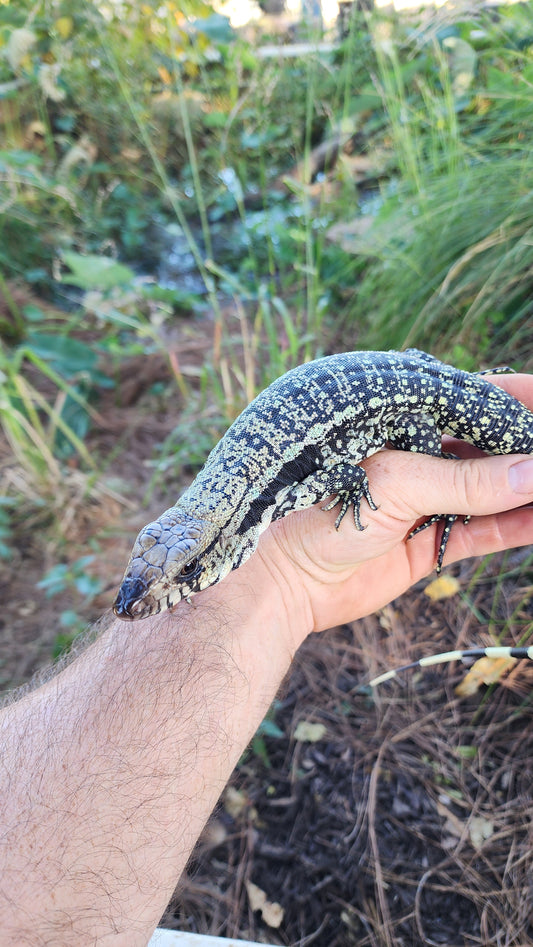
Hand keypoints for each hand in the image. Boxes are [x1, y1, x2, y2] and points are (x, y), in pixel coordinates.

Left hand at [255, 374, 532, 636]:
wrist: (283, 579)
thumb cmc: (319, 511)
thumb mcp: (396, 482)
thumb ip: (466, 481)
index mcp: (399, 420)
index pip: (472, 398)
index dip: (518, 398)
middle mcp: (418, 454)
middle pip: (491, 444)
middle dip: (530, 447)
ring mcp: (426, 498)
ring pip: (494, 488)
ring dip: (529, 487)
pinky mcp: (429, 541)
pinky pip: (485, 530)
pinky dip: (517, 524)